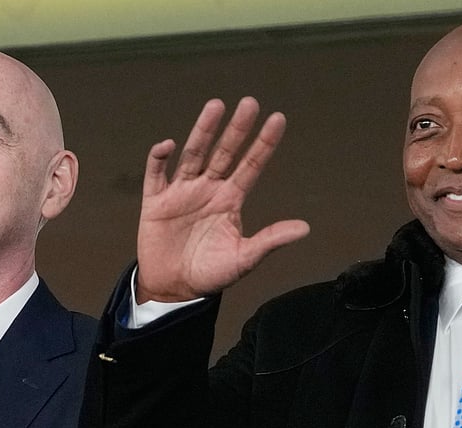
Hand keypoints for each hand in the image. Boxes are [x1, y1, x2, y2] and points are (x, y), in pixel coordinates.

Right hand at [135, 97, 308, 302]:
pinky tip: (168, 145)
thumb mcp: (244, 258)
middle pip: (224, 152)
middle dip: (236, 129)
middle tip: (250, 103)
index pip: (251, 166)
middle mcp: (208, 189)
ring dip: (203, 131)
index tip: (278, 119)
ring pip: (194, 155)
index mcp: (230, 200)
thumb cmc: (210, 274)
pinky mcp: (156, 201)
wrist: (174, 290)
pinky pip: (156, 174)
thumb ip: (270, 241)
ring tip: (216, 106)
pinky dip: (159, 159)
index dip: (263, 144)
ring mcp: (181, 192)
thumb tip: (305, 228)